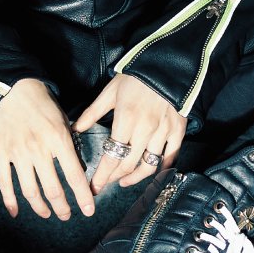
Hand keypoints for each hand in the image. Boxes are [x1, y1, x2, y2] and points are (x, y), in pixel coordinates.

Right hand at [0, 78, 93, 219]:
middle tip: (67, 215)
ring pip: (30, 191)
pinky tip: (16, 212)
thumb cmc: (41, 103)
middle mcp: (39, 150)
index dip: (83, 196)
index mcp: (58, 140)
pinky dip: (10, 201)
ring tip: (48, 213)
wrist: (11, 89)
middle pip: (53, 189)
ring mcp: (18, 154)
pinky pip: (5, 183)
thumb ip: (69, 145)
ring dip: (41, 207)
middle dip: (63, 207)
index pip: (75, 175)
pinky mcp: (2, 154)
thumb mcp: (63, 120)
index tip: (89, 210)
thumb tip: (78, 169)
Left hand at [77, 72, 184, 193]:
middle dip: (114, 178)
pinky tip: (151, 171)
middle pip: (128, 165)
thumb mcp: (110, 91)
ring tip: (125, 180)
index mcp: (126, 120)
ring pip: (148, 165)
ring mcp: (163, 132)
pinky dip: (161, 168)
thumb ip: (93, 112)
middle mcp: (145, 130)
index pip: (111, 158)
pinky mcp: (177, 130)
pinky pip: (170, 156)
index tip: (94, 188)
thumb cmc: (137, 76)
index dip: (102, 176)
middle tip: (106, 183)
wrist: (167, 65)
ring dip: (135, 177)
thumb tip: (76, 128)